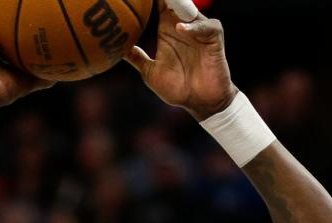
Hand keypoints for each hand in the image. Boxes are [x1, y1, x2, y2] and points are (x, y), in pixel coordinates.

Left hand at [124, 0, 237, 120]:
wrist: (200, 103)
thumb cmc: (177, 89)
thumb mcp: (151, 73)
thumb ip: (137, 58)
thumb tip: (117, 50)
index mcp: (167, 30)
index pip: (160, 5)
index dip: (150, 1)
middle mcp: (183, 26)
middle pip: (175, 2)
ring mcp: (199, 31)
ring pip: (190, 10)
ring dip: (179, 4)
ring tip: (165, 1)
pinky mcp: (214, 39)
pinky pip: (207, 26)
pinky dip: (195, 27)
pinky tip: (180, 29)